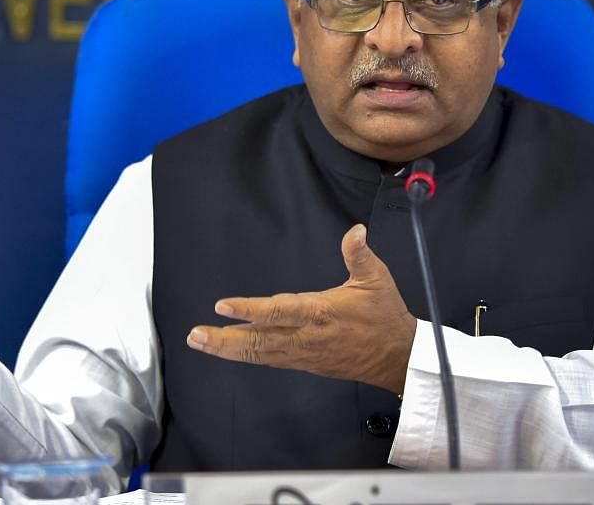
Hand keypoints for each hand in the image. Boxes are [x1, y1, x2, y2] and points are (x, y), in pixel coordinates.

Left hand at [187, 224, 416, 393]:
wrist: (397, 357)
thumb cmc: (385, 316)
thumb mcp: (377, 279)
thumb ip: (359, 255)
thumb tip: (355, 231)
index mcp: (320, 312)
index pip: (278, 311)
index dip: (249, 310)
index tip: (222, 307)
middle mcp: (306, 336)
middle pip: (258, 340)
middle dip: (224, 339)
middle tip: (195, 334)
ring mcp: (303, 353)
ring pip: (259, 353)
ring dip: (228, 349)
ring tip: (201, 342)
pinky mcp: (305, 362)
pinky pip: (269, 359)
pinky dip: (247, 355)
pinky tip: (229, 350)